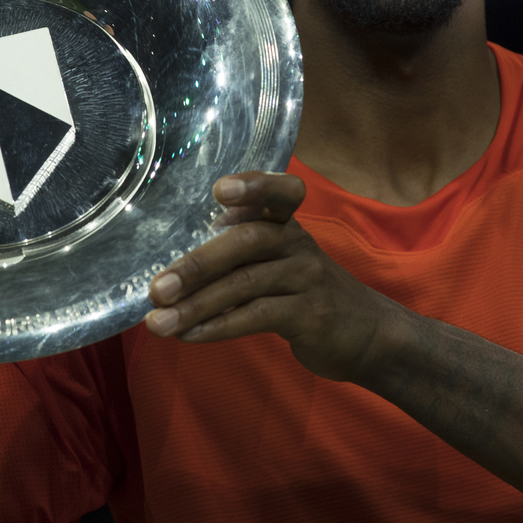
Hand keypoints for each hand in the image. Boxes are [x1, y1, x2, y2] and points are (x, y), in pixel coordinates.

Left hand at [142, 171, 404, 381]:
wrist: (365, 334)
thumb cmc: (304, 292)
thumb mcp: (280, 262)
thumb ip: (238, 255)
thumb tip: (169, 271)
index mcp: (287, 224)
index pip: (279, 192)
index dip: (254, 186)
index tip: (219, 190)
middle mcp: (297, 243)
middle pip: (246, 242)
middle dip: (197, 264)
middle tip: (157, 288)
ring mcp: (307, 278)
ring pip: (245, 285)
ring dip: (196, 306)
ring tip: (158, 324)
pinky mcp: (311, 315)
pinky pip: (257, 317)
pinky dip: (218, 327)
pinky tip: (189, 336)